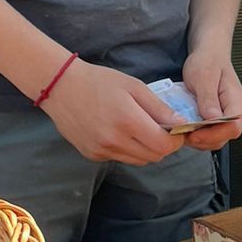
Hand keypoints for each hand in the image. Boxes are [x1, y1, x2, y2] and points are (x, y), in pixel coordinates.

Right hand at [40, 60, 183, 163]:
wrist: (61, 87)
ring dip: (146, 149)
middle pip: (154, 157)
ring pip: (138, 160)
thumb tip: (181, 124)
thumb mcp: (134, 87)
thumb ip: (159, 109)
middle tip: (159, 128)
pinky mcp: (92, 155)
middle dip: (163, 145)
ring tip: (139, 129)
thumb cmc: (100, 82)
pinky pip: (120, 158)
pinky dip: (127, 150)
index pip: (164, 146)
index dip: (175, 140)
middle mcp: (114, 141)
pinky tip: (119, 132)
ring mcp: (102, 151)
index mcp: (128, 121)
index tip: (176, 130)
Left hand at [180, 47, 241, 150]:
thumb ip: (208, 98)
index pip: (233, 127)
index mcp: (236, 101)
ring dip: (200, 139)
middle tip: (184, 134)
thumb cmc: (207, 61)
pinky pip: (211, 132)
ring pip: (218, 138)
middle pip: (226, 136)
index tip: (193, 133)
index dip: (213, 134)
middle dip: (204, 139)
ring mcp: (227, 115)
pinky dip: (198, 134)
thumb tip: (211, 118)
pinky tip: (186, 128)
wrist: (208, 54)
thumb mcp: (203, 76)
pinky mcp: (217, 117)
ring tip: (183, 131)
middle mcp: (235, 111)